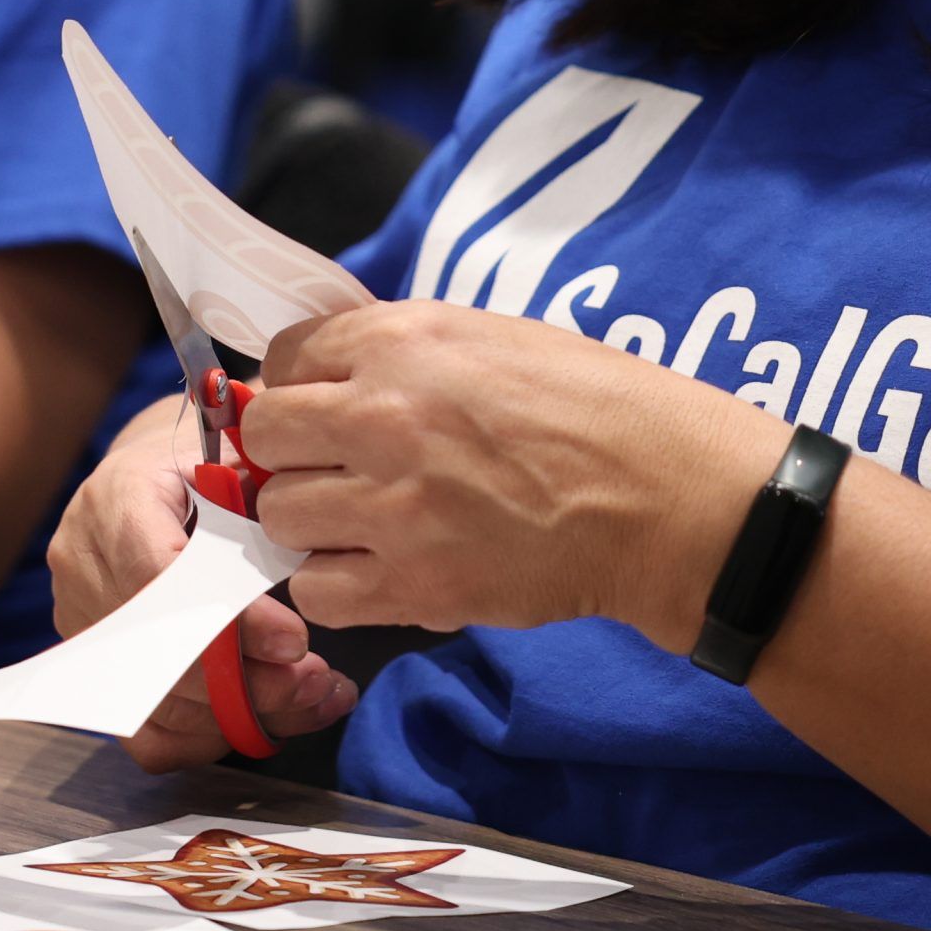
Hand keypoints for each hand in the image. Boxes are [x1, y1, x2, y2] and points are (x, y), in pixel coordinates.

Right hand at [48, 403, 356, 772]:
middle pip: (155, 651)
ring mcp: (82, 623)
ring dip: (243, 716)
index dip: (226, 621)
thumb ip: (262, 498)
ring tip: (315, 697)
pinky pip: (147, 733)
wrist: (159, 475)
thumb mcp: (237, 459)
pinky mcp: (98, 669)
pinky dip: (210, 738)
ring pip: (157, 702)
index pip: (156, 576)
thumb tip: (301, 550)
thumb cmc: (208, 465)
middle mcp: (82, 564)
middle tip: (318, 680)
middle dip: (247, 682)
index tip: (295, 641)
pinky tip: (267, 721)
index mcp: (115, 498)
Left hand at [246, 300, 778, 646]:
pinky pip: (316, 592)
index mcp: (402, 342)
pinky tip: (376, 570)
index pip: (285, 356)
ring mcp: (394, 506)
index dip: (299, 385)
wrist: (664, 495)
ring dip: (310, 522)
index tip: (323, 409)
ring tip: (359, 523)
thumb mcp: (493, 338)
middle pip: (265, 437)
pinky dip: (335, 586)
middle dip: (289, 454)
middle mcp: (382, 417)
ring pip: (279, 516)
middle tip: (330, 468)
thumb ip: (404, 353)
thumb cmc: (596, 407)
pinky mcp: (415, 585)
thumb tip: (333, 380)